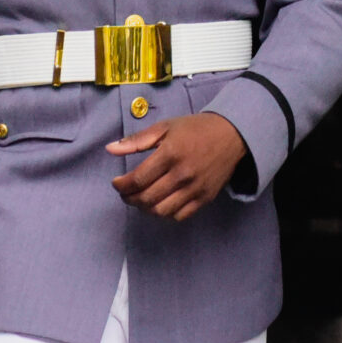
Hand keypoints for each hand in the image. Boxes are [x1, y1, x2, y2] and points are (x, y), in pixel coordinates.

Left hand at [109, 111, 248, 219]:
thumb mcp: (165, 127)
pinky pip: (179, 215)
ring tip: (141, 199)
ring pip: (161, 211)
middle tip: (126, 192)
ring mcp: (195, 189)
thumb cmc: (195, 129)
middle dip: (129, 198)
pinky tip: (160, 203)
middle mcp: (182, 174)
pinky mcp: (204, 198)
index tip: (117, 183)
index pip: (138, 179)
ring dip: (145, 208)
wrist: (231, 135)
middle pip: (146, 198)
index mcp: (170, 154)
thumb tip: (110, 149)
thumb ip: (137, 140)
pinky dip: (165, 213)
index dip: (121, 186)